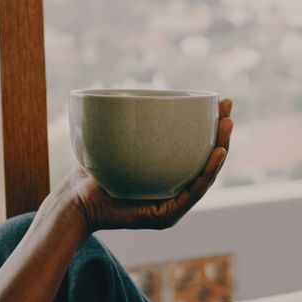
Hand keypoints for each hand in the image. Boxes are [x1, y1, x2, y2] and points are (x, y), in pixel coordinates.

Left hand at [56, 98, 233, 232]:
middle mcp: (175, 190)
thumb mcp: (117, 136)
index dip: (212, 126)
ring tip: (227, 127)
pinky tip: (216, 155)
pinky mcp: (165, 217)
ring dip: (221, 151)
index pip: (198, 148)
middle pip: (207, 161)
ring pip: (205, 177)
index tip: (221, 102)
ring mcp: (172, 205)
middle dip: (222, 134)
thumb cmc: (92, 169)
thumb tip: (136, 84)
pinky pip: (191, 194)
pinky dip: (206, 174)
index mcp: (170, 173)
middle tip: (228, 110)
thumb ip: (131, 117)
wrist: (73, 200)